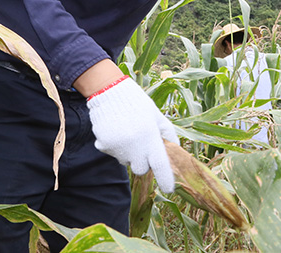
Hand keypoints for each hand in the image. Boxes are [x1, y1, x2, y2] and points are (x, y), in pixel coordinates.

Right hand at [87, 76, 178, 192]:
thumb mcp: (157, 116)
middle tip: (141, 144)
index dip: (166, 179)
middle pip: (141, 169)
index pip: (160, 164)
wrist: (109, 91)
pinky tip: (115, 130)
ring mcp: (117, 147)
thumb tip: (176, 151)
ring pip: (126, 161)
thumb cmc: (138, 103)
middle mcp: (134, 145)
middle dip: (143, 162)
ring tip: (127, 132)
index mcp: (150, 136)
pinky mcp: (104, 145)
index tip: (169, 189)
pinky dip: (115, 146)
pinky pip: (112, 154)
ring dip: (129, 153)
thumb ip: (168, 134)